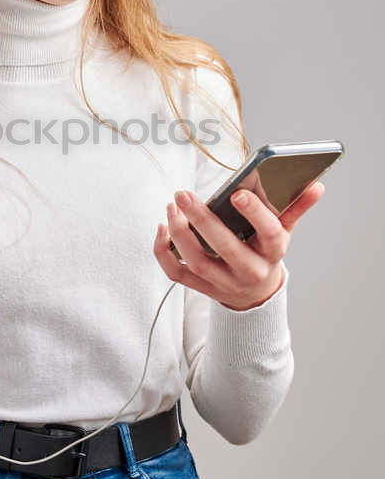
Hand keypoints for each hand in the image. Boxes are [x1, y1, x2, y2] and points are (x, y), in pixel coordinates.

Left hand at [152, 181, 325, 309]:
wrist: (255, 292)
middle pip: (224, 248)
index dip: (255, 214)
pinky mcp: (201, 287)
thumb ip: (295, 207)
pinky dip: (163, 252)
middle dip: (201, 220)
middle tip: (183, 194)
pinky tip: (162, 228)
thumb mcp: (284, 231)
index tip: (237, 194)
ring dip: (179, 233)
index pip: (269, 234)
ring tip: (172, 206)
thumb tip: (316, 185)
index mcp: (272, 253)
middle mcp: (249, 271)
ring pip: (197, 261)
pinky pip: (176, 273)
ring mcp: (223, 283)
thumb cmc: (265, 251)